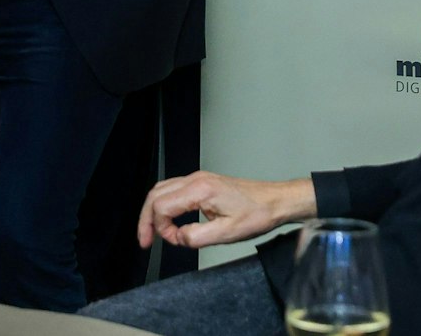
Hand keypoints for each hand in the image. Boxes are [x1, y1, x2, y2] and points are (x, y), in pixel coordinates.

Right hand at [135, 173, 315, 250]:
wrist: (276, 201)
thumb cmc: (257, 214)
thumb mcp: (228, 233)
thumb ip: (197, 237)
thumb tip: (178, 238)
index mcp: (200, 190)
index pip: (161, 205)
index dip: (159, 227)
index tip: (169, 241)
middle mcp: (195, 179)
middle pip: (155, 194)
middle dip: (146, 219)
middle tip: (145, 240)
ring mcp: (198, 178)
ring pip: (161, 189)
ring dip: (153, 210)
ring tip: (153, 232)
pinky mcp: (202, 182)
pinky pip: (173, 189)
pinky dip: (164, 204)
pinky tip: (168, 219)